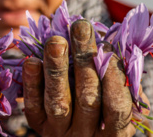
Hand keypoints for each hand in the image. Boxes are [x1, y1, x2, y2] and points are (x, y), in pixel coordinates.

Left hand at [22, 19, 149, 135]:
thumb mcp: (118, 103)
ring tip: (56, 40)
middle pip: (87, 99)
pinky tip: (32, 61)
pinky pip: (33, 106)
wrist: (73, 136)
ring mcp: (59, 132)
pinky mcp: (37, 126)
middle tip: (80, 27)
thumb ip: (121, 83)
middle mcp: (86, 134)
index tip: (107, 46)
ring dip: (57, 68)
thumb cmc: (103, 111)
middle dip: (84, 60)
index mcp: (113, 133)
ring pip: (58, 101)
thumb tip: (117, 52)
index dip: (113, 76)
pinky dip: (32, 83)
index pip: (116, 106)